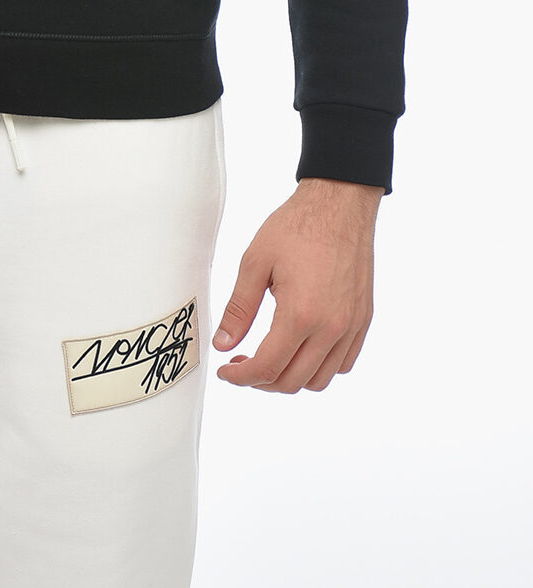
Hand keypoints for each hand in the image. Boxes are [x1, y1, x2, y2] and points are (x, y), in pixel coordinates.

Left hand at [211, 176, 383, 392]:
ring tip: (269, 357)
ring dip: (290, 378)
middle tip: (241, 364)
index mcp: (300, 315)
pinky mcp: (363, 320)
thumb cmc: (297, 228)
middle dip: (261, 381)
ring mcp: (351, 327)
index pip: (267, 367)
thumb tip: (224, 344)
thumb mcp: (255, 263)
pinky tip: (300, 348)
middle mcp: (331, 328)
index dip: (240, 377)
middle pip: (292, 381)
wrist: (339, 206)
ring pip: (320, 379)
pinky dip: (319, 367)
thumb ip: (238, 309)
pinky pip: (343, 363)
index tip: (225, 371)